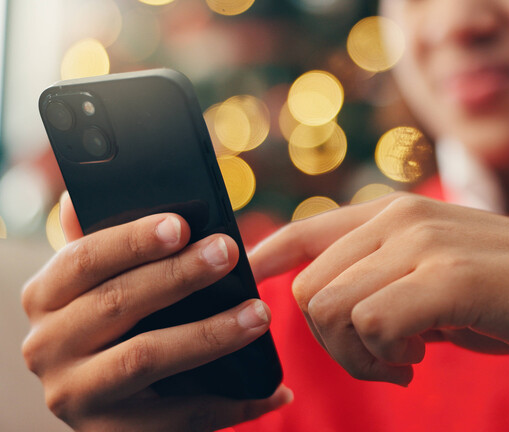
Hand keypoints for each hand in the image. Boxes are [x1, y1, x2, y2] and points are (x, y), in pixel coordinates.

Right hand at [22, 193, 291, 431]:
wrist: (114, 410)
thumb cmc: (115, 327)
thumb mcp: (97, 287)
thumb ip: (97, 247)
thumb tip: (77, 197)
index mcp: (45, 299)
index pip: (82, 260)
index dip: (131, 240)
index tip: (181, 224)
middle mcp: (47, 347)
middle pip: (117, 303)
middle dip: (179, 275)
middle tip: (229, 253)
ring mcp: (76, 396)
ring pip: (147, 356)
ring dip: (211, 333)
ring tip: (259, 313)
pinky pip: (182, 417)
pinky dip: (234, 403)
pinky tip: (276, 390)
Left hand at [249, 193, 508, 384]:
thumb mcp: (437, 275)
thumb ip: (385, 277)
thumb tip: (326, 302)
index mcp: (397, 212)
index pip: (306, 229)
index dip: (268, 258)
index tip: (251, 281)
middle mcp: (403, 217)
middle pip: (310, 288)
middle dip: (332, 341)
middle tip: (381, 359)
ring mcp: (425, 243)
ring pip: (332, 308)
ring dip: (356, 355)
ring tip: (402, 361)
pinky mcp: (449, 278)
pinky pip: (371, 324)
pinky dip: (382, 358)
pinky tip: (417, 362)